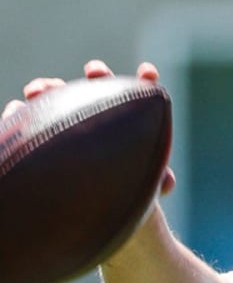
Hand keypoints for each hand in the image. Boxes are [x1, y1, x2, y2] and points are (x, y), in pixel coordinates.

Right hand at [3, 60, 175, 196]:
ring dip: (50, 89)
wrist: (86, 212)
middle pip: (100, 90)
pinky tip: (15, 110)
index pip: (140, 97)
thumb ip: (154, 181)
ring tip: (39, 90)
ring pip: (59, 99)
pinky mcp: (40, 136)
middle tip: (95, 70)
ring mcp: (67, 125)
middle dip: (98, 76)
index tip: (148, 72)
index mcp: (128, 125)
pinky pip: (27, 119)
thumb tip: (167, 184)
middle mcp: (98, 119)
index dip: (145, 83)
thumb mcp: (140, 188)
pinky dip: (19, 112)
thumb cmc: (121, 196)